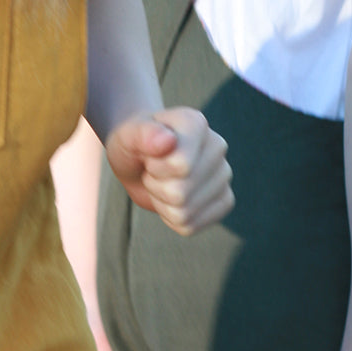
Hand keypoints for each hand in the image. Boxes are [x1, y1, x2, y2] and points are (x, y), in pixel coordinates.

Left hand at [104, 106, 232, 235]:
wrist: (140, 159)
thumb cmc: (133, 144)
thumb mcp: (127, 136)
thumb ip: (144, 134)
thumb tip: (167, 141)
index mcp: (195, 124)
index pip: (181, 166)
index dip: (155, 168)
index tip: (149, 155)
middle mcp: (217, 146)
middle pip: (180, 193)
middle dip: (155, 186)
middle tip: (152, 170)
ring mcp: (224, 175)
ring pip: (184, 213)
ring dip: (162, 202)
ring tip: (161, 181)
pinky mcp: (224, 201)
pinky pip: (190, 226)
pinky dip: (171, 217)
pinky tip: (170, 198)